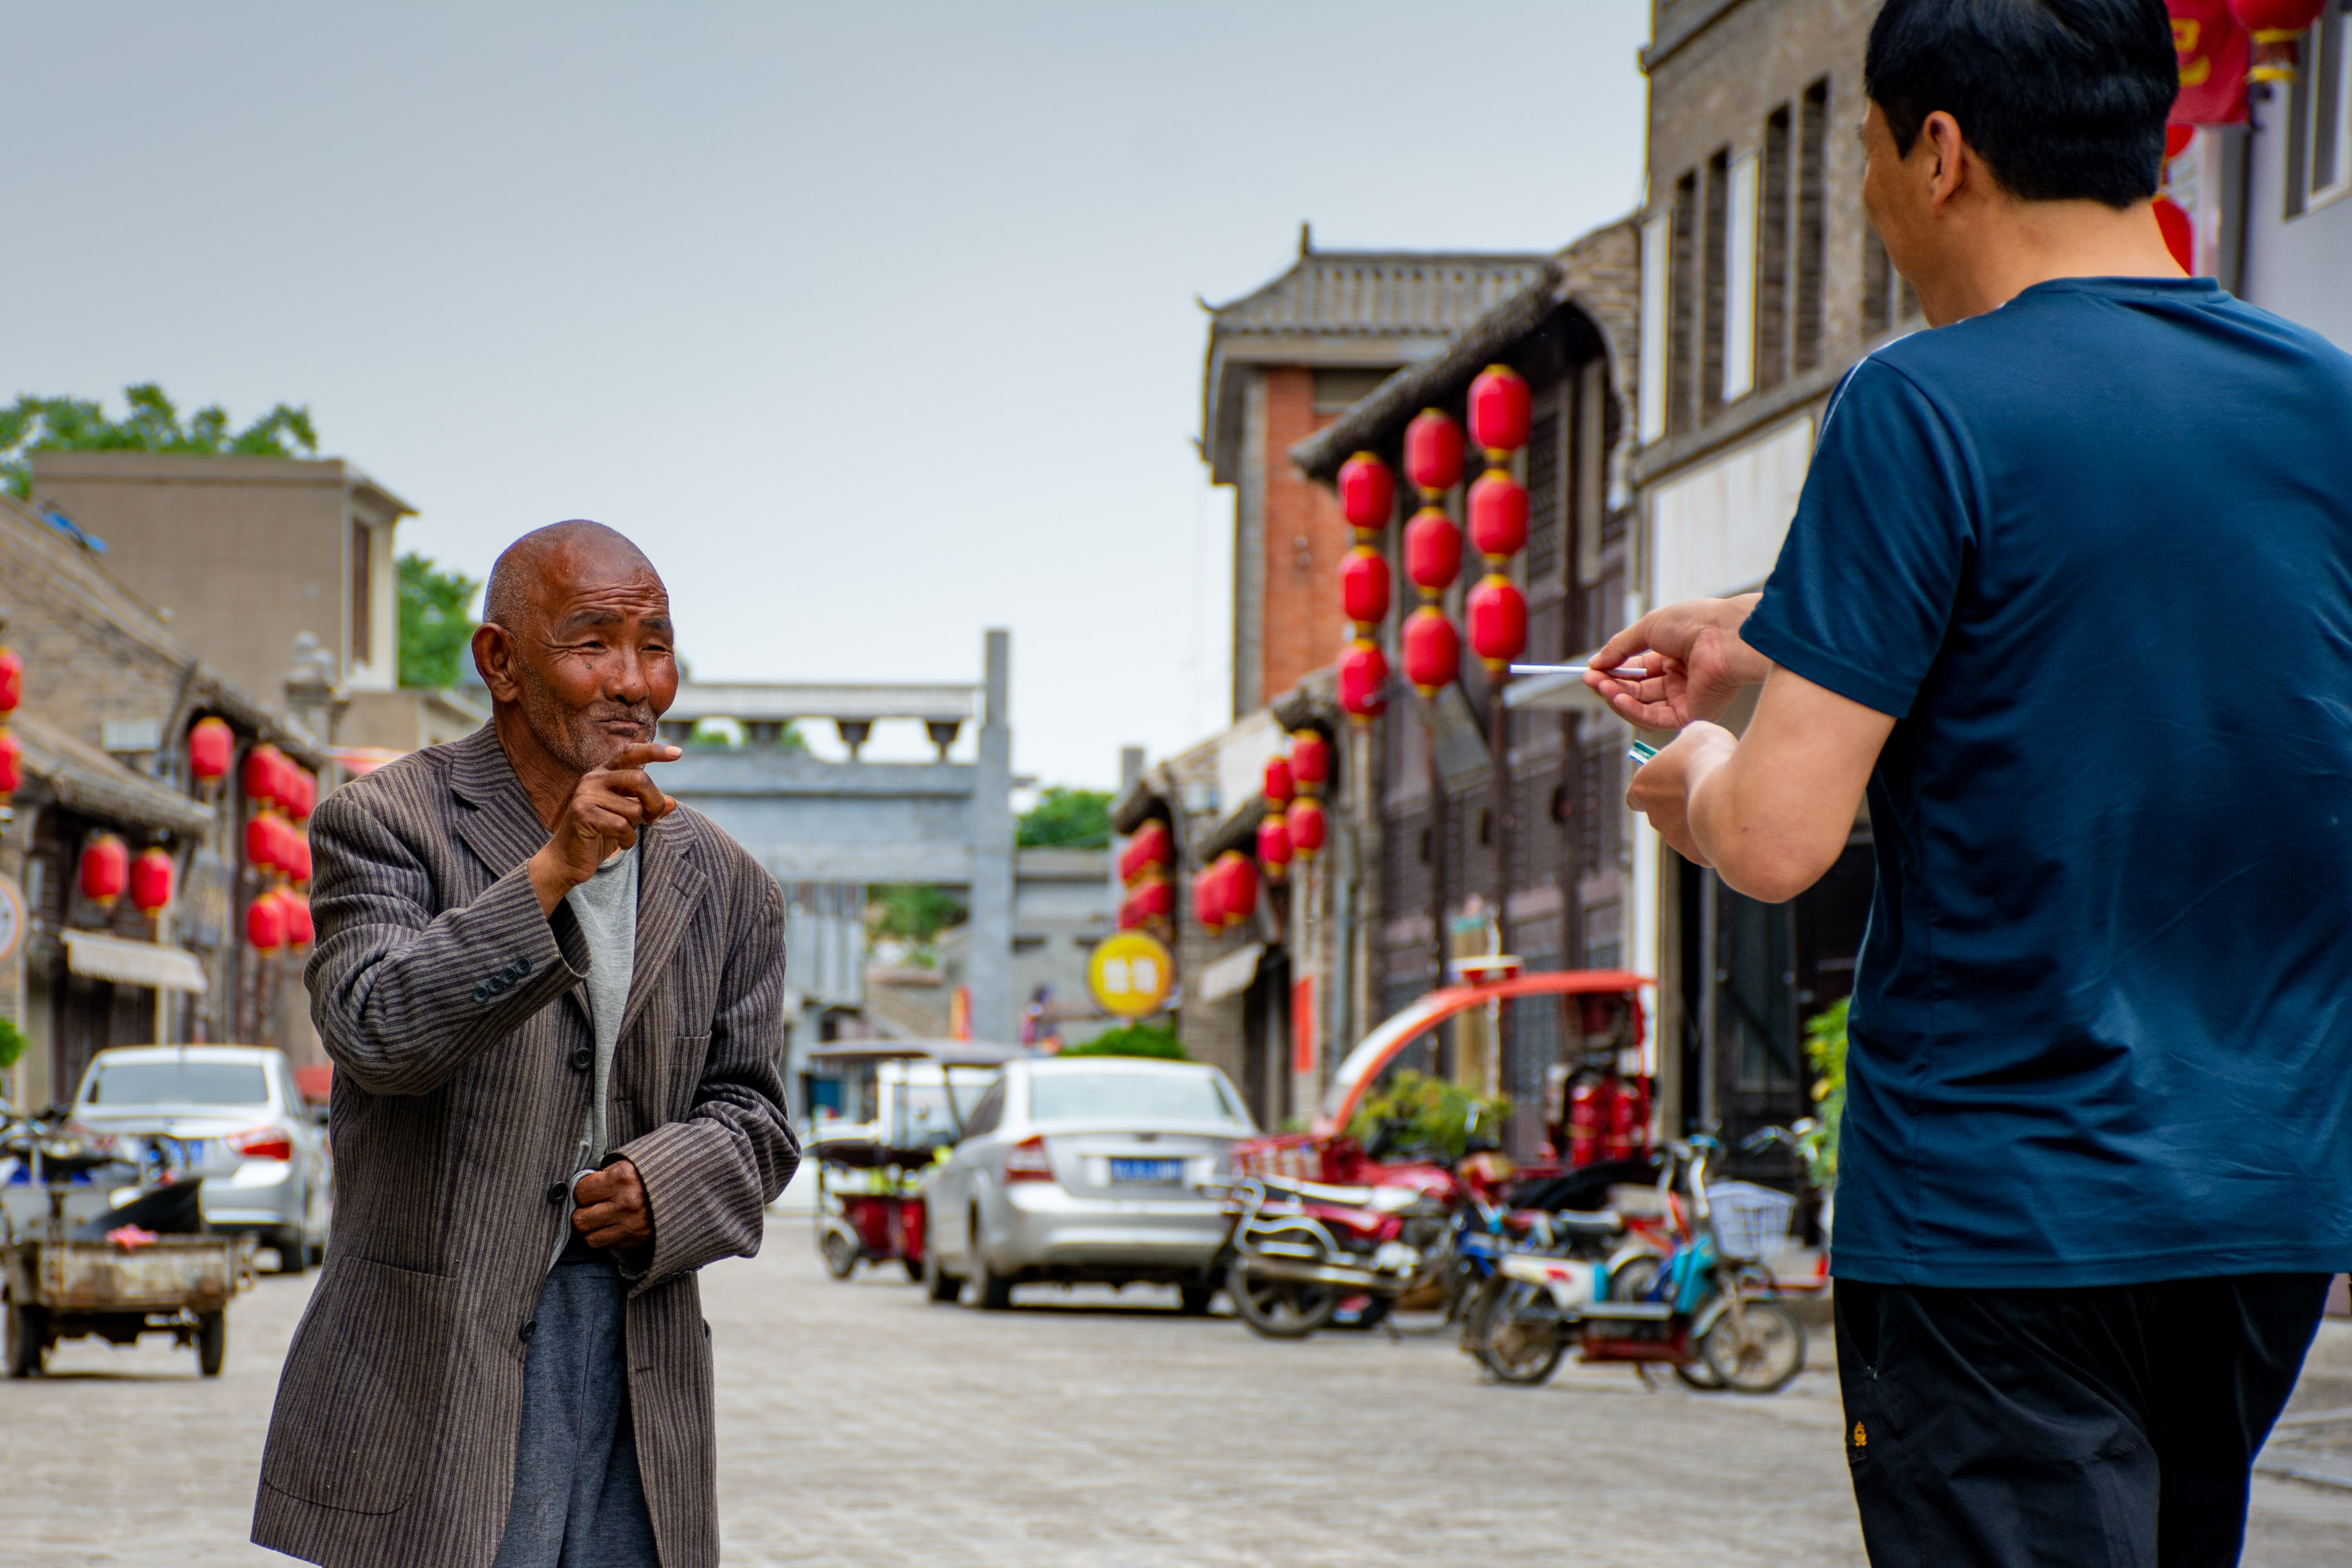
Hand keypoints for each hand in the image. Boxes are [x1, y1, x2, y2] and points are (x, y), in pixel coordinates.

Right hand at [527, 743, 679, 913]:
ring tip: (623, 835)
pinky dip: (628, 840)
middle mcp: (594, 778)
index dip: (654, 751)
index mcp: (605, 773)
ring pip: (633, 808)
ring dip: (636, 828)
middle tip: (652, 819)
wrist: (568, 859)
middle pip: (640, 779)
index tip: (678, 753)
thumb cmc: (601, 835)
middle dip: (654, 803)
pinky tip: (619, 844)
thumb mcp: (630, 818)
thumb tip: (673, 803)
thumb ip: (648, 807)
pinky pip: (622, 825)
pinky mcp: (583, 813)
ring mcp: (586, 794)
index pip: (630, 753)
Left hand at [572, 1159, 652, 1250]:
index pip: (580, 1193)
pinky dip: (606, 1236)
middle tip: (591, 1206)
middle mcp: (627, 1204)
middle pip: (580, 1220)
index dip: (582, 1191)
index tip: (590, 1188)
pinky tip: (614, 1224)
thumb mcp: (626, 1164)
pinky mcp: (636, 1240)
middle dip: (582, 1212)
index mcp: (623, 1178)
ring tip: (599, 1218)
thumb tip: (573, 1192)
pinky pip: (606, 1245)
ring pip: (589, 1238)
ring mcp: (632, 1225)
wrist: (681, 1188)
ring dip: (591, 1229)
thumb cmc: (646, 1174)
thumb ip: (601, 1176)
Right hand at [1582, 595, 1769, 728]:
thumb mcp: (1648, 629)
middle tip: (1589, 679)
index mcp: (1676, 657)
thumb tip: (1594, 663)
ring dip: (1617, 697)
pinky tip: (1617, 696)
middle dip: (1611, 685)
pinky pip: (1654, 719)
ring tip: (1600, 686)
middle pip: (1637, 691)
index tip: (1591, 670)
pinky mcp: (1690, 715)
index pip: (1638, 672)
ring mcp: (1685, 699)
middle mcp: (1681, 680)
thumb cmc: (1695, 623)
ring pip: (1642, 707)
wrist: (1725, 634)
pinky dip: (1632, 710)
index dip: (1613, 672)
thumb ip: (1619, 648)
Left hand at [1626, 722, 1736, 863]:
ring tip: (1725, 807)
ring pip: (1685, 832)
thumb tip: (1689, 746)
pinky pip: (1705, 846)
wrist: (1732, 787)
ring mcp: (1674, 838)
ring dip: (1699, 822)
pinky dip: (1716, 839)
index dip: (1652, 791)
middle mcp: (1654, 817)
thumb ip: (1685, 746)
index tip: (1668, 784)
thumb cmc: (1710, 756)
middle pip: (1663, 815)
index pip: (1636, 797)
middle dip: (1681, 807)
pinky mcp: (1695, 854)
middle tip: (1706, 792)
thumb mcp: (1694, 735)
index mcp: (1643, 787)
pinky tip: (1734, 825)